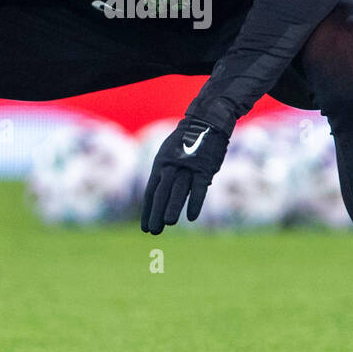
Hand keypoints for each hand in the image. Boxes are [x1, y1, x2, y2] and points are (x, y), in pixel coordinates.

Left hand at [141, 117, 229, 234]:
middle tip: (153, 231)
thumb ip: (165, 173)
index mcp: (161, 163)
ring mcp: (188, 166)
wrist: (206, 120)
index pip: (151, 191)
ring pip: (178, 190)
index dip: (148, 210)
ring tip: (167, 224)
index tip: (145, 227)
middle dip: (156, 213)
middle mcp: (172, 165)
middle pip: (162, 192)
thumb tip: (160, 196)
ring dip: (172, 207)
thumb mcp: (170, 153)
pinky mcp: (205, 167)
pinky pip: (199, 187)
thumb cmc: (187, 140)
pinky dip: (195, 202)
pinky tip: (191, 217)